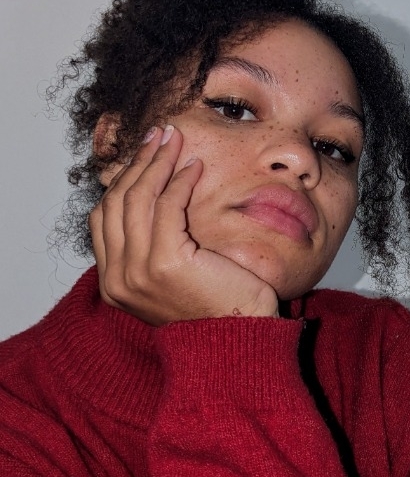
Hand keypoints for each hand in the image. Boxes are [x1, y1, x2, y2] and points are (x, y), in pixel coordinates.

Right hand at [90, 125, 278, 323]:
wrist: (238, 341)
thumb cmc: (217, 308)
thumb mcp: (174, 276)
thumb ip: (154, 249)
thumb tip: (158, 200)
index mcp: (114, 284)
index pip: (104, 218)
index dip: (122, 180)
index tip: (145, 153)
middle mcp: (118, 279)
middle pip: (115, 203)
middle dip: (137, 163)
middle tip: (159, 135)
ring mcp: (137, 272)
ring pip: (137, 199)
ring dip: (157, 162)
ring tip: (175, 140)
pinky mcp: (164, 263)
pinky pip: (165, 207)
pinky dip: (178, 181)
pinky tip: (193, 167)